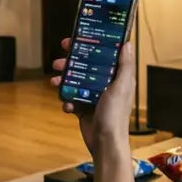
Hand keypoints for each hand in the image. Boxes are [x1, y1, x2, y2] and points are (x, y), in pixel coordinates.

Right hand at [50, 38, 135, 152]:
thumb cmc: (115, 114)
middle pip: (85, 67)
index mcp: (117, 78)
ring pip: (75, 82)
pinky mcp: (83, 108)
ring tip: (54, 81)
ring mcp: (93, 96)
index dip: (91, 46)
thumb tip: (127, 43)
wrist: (104, 142)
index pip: (104, 56)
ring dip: (63, 80)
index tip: (77, 39)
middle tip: (57, 61)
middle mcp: (105, 85)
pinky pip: (71, 99)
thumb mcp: (122, 87)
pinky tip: (66, 105)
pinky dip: (66, 100)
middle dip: (70, 63)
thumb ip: (125, 66)